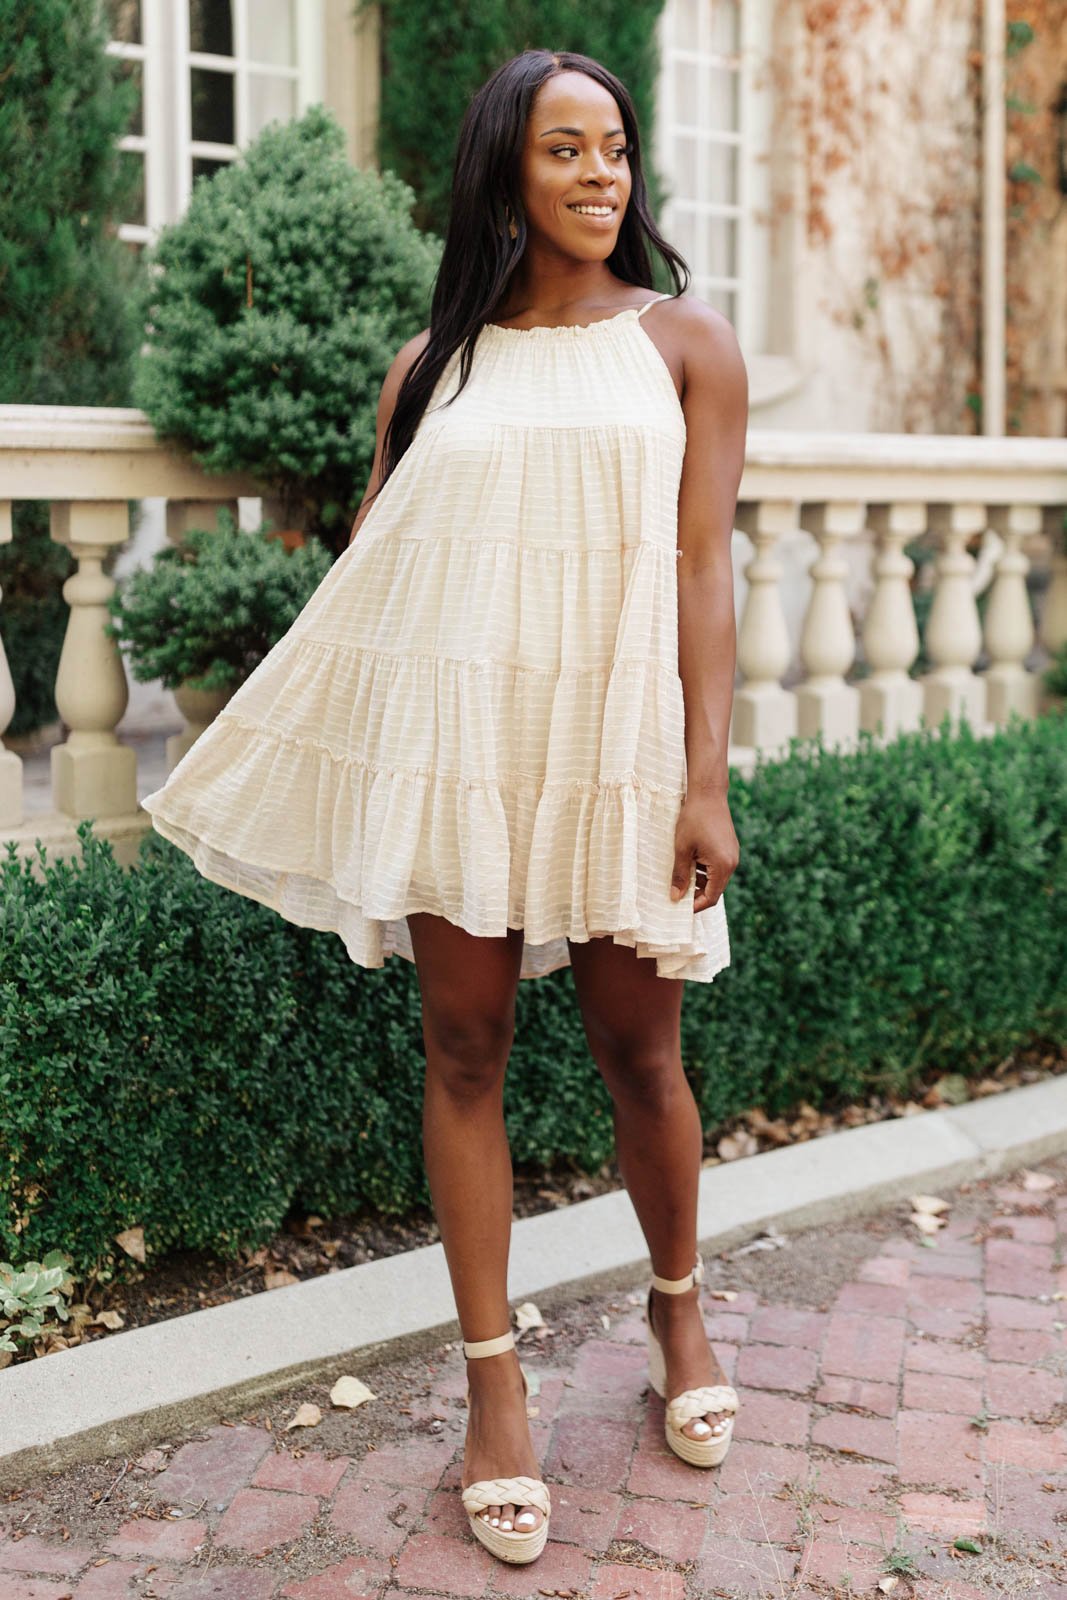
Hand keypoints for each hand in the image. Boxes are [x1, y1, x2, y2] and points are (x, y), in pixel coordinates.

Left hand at [669, 791, 738, 912]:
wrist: (708, 794)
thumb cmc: (693, 820)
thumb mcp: (682, 849)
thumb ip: (679, 875)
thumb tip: (675, 897)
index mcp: (722, 866)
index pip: (711, 898)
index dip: (695, 906)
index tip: (679, 908)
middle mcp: (732, 863)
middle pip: (715, 890)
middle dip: (696, 894)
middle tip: (677, 894)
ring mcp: (733, 855)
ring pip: (716, 878)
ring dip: (699, 881)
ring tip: (680, 875)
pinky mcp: (730, 848)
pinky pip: (718, 866)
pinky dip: (704, 870)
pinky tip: (689, 862)